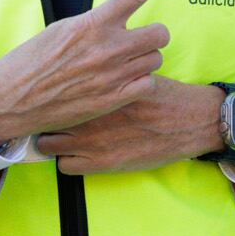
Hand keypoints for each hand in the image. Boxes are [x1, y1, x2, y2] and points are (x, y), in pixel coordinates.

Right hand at [0, 0, 196, 146]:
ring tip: (116, 67)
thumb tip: (117, 19)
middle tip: (133, 44)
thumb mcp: (62, 30)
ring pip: (155, 60)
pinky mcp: (114, 100)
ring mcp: (113, 75)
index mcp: (93, 23)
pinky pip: (148, 84)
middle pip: (159, 33)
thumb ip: (96, 24)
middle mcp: (107, 46)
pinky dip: (139, 84)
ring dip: (143, 61)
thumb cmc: (34, 61)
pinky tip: (118, 85)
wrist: (12, 99)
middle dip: (151, 38)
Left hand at [39, 78, 228, 176]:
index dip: (49, 96)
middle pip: (45, 118)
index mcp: (95, 88)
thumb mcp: (132, 72)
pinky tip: (79, 154)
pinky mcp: (102, 163)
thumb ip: (104, 74)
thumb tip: (80, 69)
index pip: (54, 92)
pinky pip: (65, 166)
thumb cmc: (161, 96)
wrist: (189, 121)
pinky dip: (67, 161)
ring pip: (48, 145)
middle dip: (46, 119)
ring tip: (64, 138)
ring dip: (53, 142)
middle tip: (53, 120)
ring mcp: (93, 141)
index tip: (50, 98)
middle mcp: (89, 113)